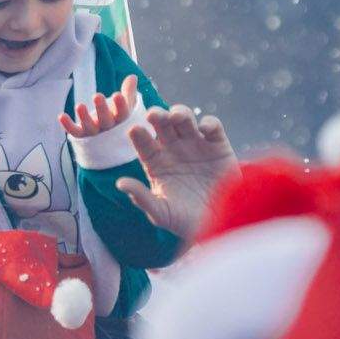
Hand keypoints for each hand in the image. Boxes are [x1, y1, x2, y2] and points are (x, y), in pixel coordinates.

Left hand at [60, 73, 139, 140]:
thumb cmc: (118, 115)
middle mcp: (108, 128)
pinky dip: (68, 125)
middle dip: (101, 109)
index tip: (117, 95)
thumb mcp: (126, 102)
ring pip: (90, 127)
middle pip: (106, 121)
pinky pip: (75, 131)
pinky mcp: (82, 135)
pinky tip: (61, 116)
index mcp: (120, 120)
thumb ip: (128, 90)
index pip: (122, 114)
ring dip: (84, 117)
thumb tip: (133, 77)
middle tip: (97, 96)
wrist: (110, 136)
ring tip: (79, 106)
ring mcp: (94, 132)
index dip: (120, 106)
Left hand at [116, 105, 238, 240]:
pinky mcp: (218, 145)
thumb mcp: (161, 213)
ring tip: (176, 117)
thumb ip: (142, 198)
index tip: (134, 130)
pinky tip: (202, 130)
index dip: (138, 134)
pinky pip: (212, 126)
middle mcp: (173, 149)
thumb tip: (119, 183)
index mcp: (156, 162)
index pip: (143, 142)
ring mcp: (196, 145)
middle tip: (153, 115)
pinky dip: (208, 123)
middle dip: (157, 115)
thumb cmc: (186, 222)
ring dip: (179, 113)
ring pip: (184, 118)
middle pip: (161, 124)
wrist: (220, 225)